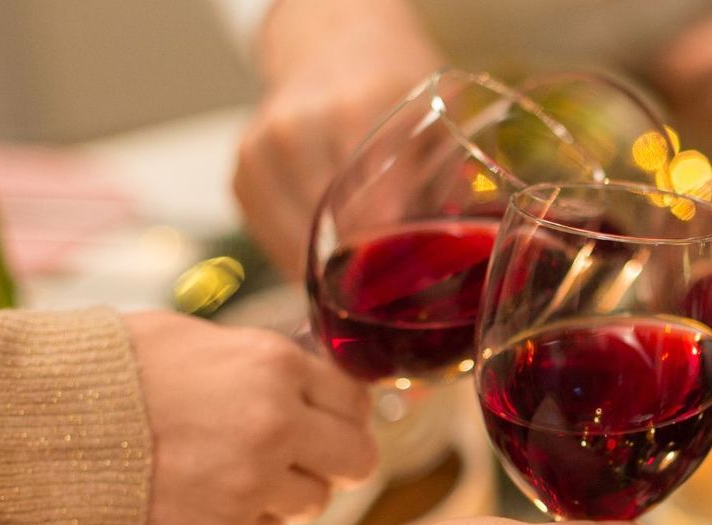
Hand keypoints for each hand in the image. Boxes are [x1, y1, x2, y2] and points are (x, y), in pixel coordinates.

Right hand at [127, 311, 376, 524]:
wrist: (37, 420)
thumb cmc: (110, 367)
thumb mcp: (197, 340)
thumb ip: (261, 366)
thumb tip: (306, 384)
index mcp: (275, 366)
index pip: (354, 399)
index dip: (342, 411)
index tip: (326, 417)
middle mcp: (277, 425)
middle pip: (358, 460)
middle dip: (337, 459)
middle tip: (309, 457)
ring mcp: (252, 482)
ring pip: (316, 501)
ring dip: (291, 491)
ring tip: (245, 473)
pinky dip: (251, 517)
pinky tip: (212, 493)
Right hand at [234, 0, 439, 273]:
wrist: (332, 45)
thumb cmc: (392, 84)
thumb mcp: (434, 114)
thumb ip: (449, 178)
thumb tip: (470, 247)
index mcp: (354, 111)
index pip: (369, 211)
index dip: (391, 257)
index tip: (410, 280)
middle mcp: (296, 130)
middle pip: (330, 237)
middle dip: (366, 274)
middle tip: (395, 291)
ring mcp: (260, 153)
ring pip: (296, 248)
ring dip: (331, 272)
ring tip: (364, 276)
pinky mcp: (241, 176)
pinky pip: (273, 241)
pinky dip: (303, 257)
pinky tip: (331, 251)